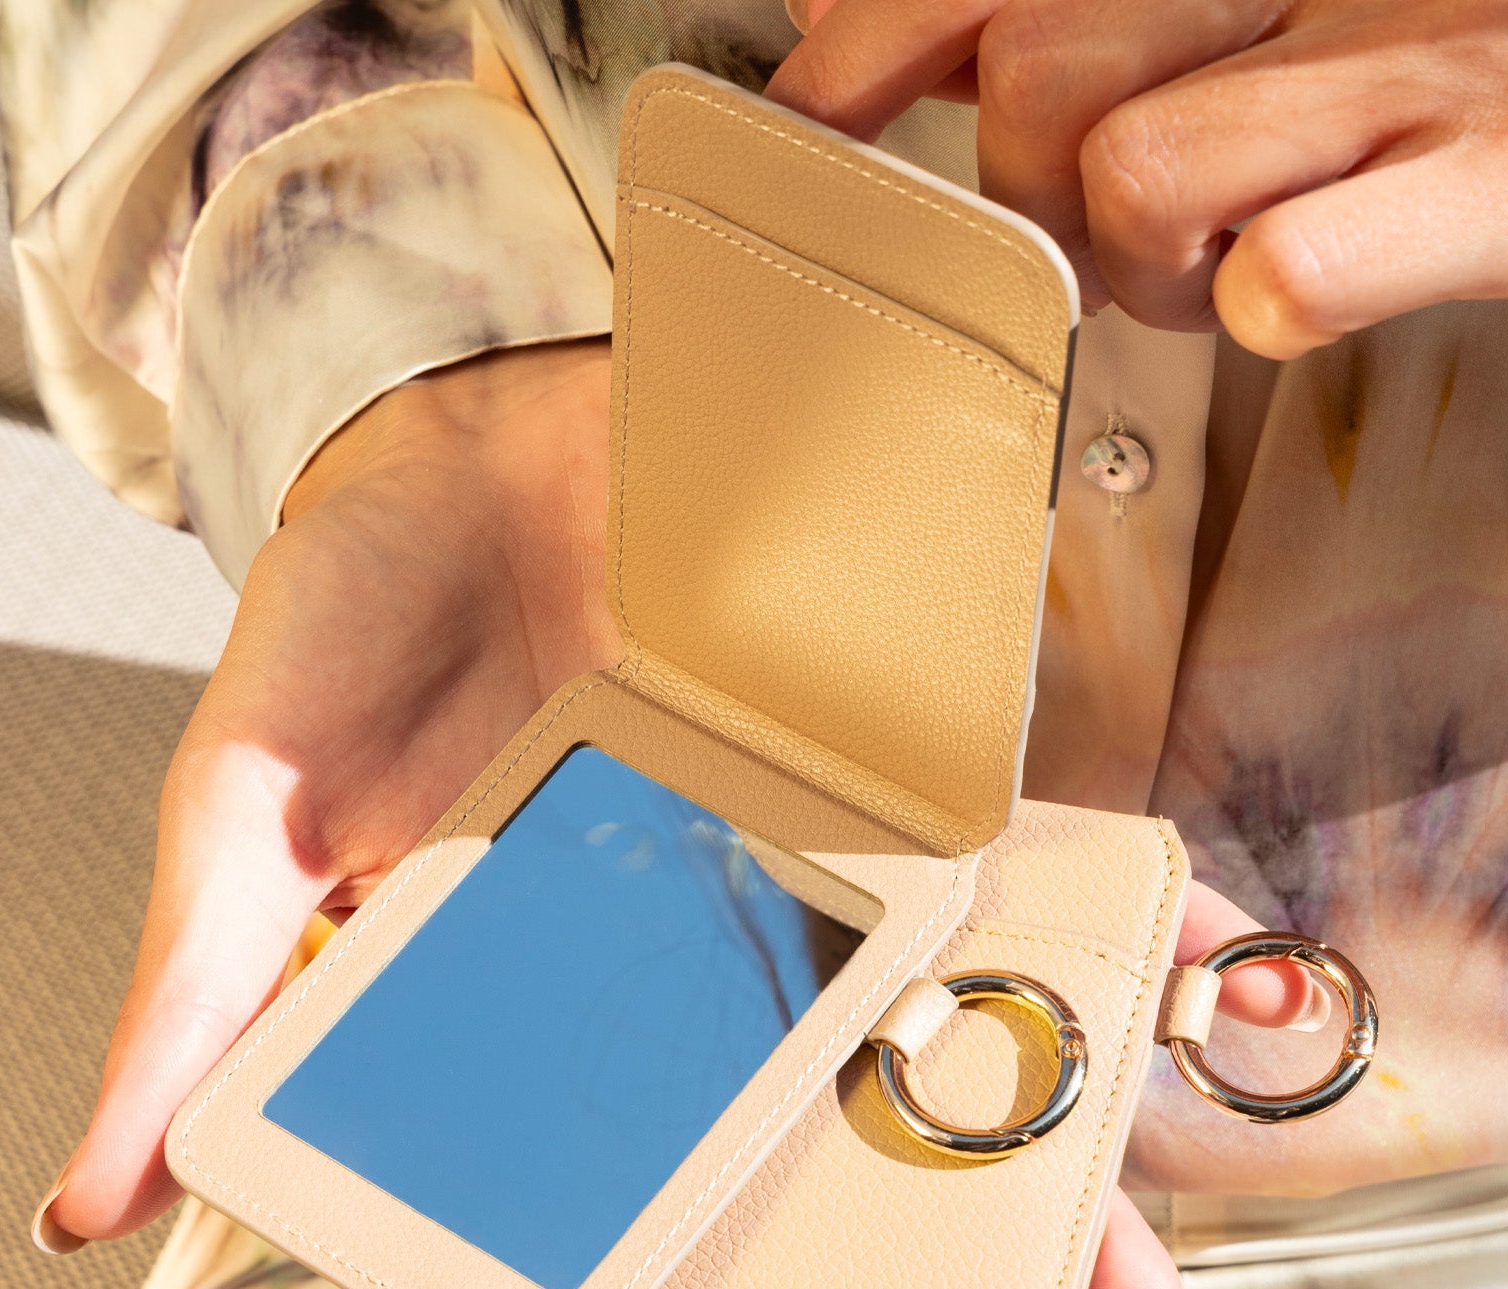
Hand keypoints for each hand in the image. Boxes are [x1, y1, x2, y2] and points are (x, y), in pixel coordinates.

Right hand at [31, 339, 1316, 1288]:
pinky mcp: (870, 773)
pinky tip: (1169, 1039)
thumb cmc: (350, 607)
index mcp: (520, 1021)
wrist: (472, 425)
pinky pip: (992, 886)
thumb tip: (97, 1200)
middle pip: (782, 1188)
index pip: (604, 1242)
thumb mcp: (252, 798)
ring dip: (1011, 1189)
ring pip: (910, 1066)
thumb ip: (204, 986)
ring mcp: (786, 876)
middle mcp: (669, 974)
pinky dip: (1081, 959)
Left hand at [769, 0, 1507, 357]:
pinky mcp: (1494, 182)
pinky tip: (1290, 291)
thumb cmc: (1419, 69)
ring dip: (1151, 266)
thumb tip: (833, 18)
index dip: (876, 49)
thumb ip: (1051, 19)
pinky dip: (1271, 301)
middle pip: (1035, 81)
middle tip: (1113, 234)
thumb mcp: (1226, 21)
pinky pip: (1294, 270)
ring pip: (1136, 177)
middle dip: (1038, 195)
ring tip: (1228, 265)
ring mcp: (1406, 78)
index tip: (808, 121)